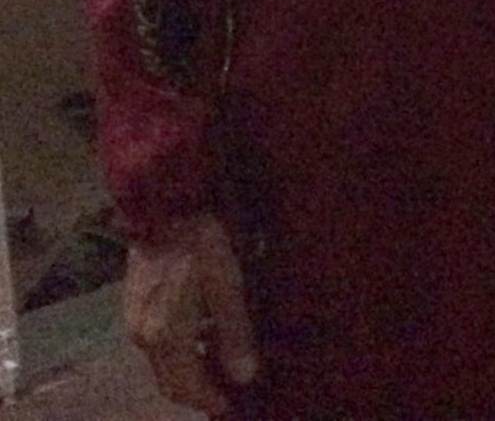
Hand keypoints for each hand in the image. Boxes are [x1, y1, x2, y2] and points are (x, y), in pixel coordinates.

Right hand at [124, 212, 258, 414]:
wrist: (165, 208)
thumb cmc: (203, 245)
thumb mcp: (228, 287)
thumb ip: (235, 334)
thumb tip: (246, 377)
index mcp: (165, 337)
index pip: (186, 387)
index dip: (210, 400)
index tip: (233, 408)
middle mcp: (144, 337)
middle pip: (171, 381)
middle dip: (199, 391)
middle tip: (231, 392)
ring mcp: (135, 321)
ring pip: (164, 363)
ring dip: (191, 372)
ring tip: (224, 367)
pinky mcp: (135, 306)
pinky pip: (158, 343)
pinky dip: (181, 352)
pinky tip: (205, 340)